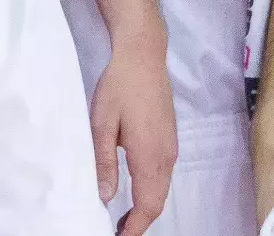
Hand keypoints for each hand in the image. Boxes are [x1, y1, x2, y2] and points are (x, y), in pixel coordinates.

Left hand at [90, 34, 176, 235]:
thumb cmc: (119, 87)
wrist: (143, 55)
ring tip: (123, 218)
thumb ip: (105, 162)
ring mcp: (171, 147)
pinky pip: (164, 176)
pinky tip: (135, 190)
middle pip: (157, 202)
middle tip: (119, 232)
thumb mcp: (102, 124)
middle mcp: (165, 156)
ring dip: (146, 207)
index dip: (135, 228)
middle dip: (140, 223)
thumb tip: (107, 197)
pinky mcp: (170, 138)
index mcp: (149, 156)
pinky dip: (151, 191)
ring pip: (162, 189)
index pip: (147, 205)